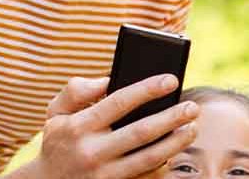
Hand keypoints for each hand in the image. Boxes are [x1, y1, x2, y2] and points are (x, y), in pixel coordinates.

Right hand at [7, 75, 198, 178]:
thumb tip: (107, 79)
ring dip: (175, 143)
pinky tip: (176, 151)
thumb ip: (76, 91)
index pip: (118, 102)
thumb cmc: (59, 141)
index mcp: (79, 126)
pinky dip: (164, 164)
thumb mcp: (56, 113)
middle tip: (192, 107)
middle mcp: (92, 151)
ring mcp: (104, 173)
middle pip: (140, 132)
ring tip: (192, 128)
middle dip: (171, 118)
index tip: (171, 80)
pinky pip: (145, 175)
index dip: (147, 89)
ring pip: (149, 157)